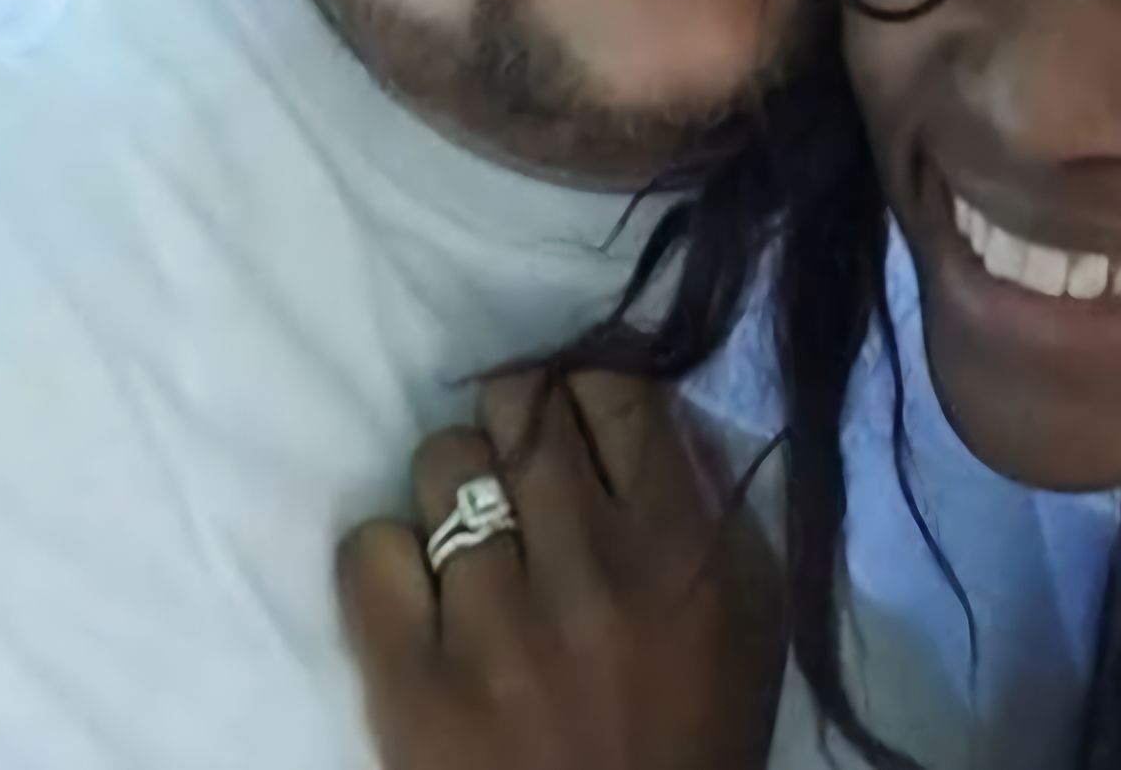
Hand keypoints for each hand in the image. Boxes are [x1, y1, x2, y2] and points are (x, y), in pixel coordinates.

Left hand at [338, 369, 786, 769]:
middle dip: (519, 418)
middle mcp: (588, 566)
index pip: (612, 386)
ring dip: (459, 485)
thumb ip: (711, 498)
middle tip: (522, 461)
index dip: (589, 386)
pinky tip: (421, 592)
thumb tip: (646, 405)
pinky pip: (368, 550)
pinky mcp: (411, 684)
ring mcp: (493, 625)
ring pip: (443, 461)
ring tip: (473, 534)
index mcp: (679, 544)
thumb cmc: (698, 736)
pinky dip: (389, 557)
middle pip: (519, 403)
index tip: (581, 417)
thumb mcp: (752, 610)